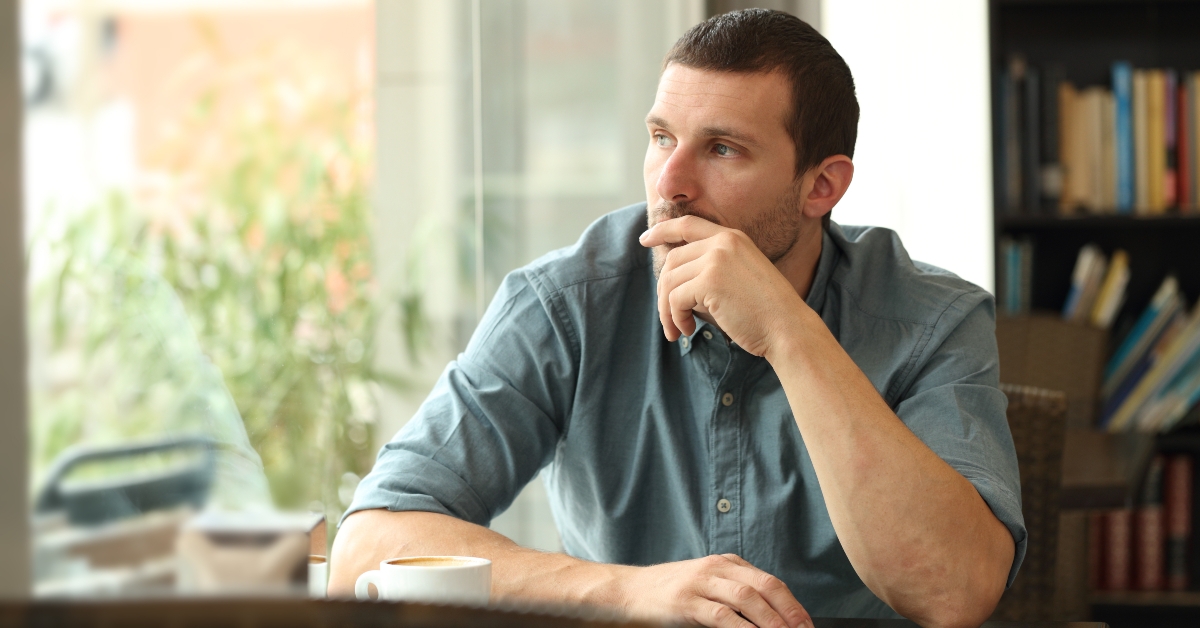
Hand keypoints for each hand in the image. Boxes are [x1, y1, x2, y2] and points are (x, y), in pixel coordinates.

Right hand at [617, 554, 810, 627]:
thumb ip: (733, 594)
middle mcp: (716, 568)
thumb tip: (768, 617)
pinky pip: (722, 615)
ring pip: (747, 598)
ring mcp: (700, 583)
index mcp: (725, 563)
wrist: (627, 591)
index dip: (792, 604)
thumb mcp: (705, 585)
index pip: (769, 581)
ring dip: (771, 620)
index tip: (805, 624)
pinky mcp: (686, 602)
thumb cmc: (668, 592)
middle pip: (764, 586)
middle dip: (789, 611)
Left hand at [639, 216, 804, 357]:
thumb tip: (671, 282)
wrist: (788, 328)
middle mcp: (723, 242)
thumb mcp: (738, 279)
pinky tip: (688, 330)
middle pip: (672, 260)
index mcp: (733, 238)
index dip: (662, 230)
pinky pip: (675, 299)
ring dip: (667, 310)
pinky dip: (675, 318)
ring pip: (669, 281)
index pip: (687, 224)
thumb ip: (710, 271)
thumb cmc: (764, 312)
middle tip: (669, 319)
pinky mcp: (709, 281)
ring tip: (678, 330)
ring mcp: (716, 259)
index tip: (645, 239)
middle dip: (663, 292)